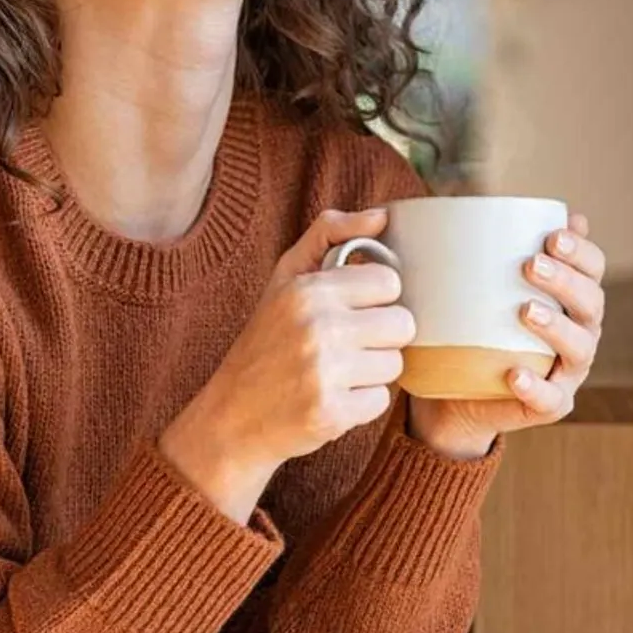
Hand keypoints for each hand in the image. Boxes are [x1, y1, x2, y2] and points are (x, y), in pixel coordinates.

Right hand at [159, 208, 415, 523]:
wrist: (231, 416)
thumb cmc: (265, 341)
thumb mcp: (285, 279)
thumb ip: (329, 235)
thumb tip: (382, 215)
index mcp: (307, 290)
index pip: (389, 283)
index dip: (376, 298)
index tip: (353, 310)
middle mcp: (317, 327)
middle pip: (402, 324)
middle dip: (381, 336)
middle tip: (348, 345)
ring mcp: (325, 372)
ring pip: (395, 364)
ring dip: (372, 371)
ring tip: (336, 372)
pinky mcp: (332, 413)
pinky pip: (381, 400)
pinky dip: (361, 403)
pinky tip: (331, 398)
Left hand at [407, 212, 606, 459]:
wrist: (454, 392)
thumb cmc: (470, 326)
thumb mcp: (473, 285)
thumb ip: (483, 248)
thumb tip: (477, 201)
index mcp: (570, 298)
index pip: (593, 269)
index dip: (582, 252)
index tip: (552, 235)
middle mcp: (579, 332)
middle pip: (591, 303)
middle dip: (567, 281)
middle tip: (531, 265)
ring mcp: (567, 372)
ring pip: (580, 349)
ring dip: (557, 327)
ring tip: (526, 311)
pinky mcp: (548, 405)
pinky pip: (550, 399)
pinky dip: (535, 386)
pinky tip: (515, 373)